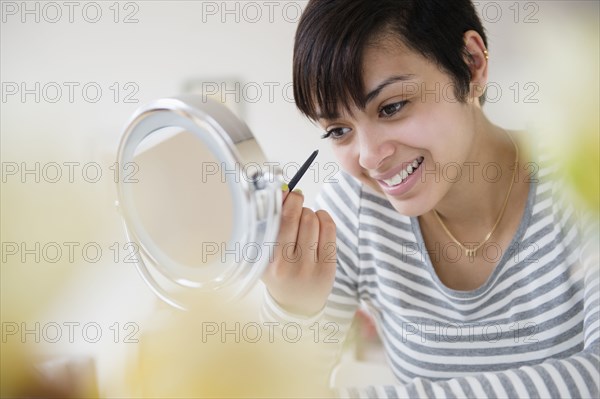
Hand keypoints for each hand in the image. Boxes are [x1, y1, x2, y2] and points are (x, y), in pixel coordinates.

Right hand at [262, 189, 336, 315]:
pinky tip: (319, 222)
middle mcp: (289, 265)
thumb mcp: (265, 255)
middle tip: (297, 200)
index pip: (279, 221)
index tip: (288, 193)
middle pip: (299, 217)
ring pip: (314, 221)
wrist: (296, 305)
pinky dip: (324, 218)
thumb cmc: (279, 273)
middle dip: (298, 203)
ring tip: (305, 219)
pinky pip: (329, 230)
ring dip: (310, 213)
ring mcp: (310, 267)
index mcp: (268, 261)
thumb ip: (269, 225)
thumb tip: (285, 191)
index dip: (286, 201)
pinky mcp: (328, 267)